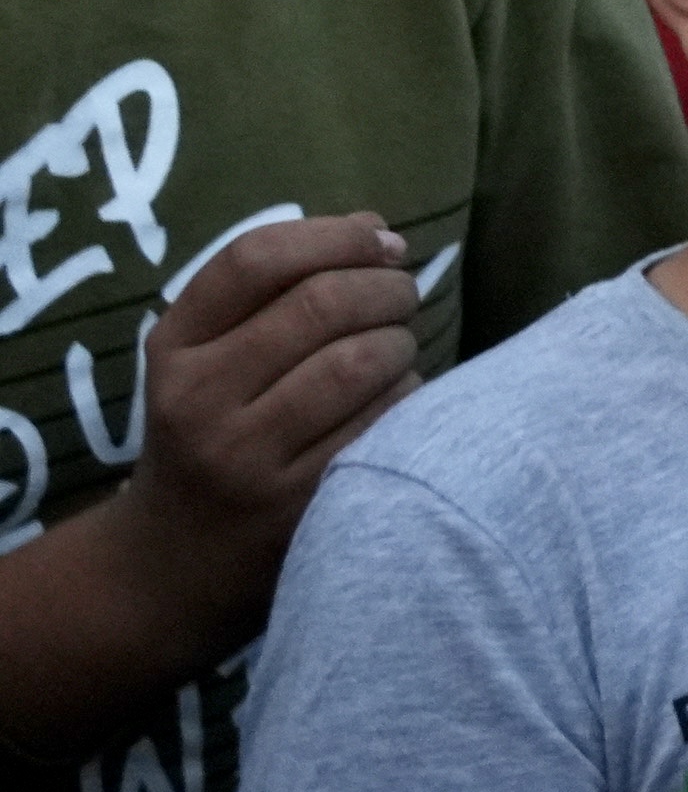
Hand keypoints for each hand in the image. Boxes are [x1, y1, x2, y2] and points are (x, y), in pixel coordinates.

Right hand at [105, 211, 421, 655]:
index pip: (255, 260)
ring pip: (362, 362)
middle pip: (322, 305)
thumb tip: (378, 228)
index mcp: (173, 349)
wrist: (173, 563)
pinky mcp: (301, 504)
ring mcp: (248, 458)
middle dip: (386, 286)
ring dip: (401, 341)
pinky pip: (385, 423)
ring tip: (396, 346)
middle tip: (401, 294)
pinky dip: (409, 397)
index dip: (334, 235)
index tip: (380, 237)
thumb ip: (274, 291)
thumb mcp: (205, 360)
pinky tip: (398, 399)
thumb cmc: (210, 434)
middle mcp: (200, 400)